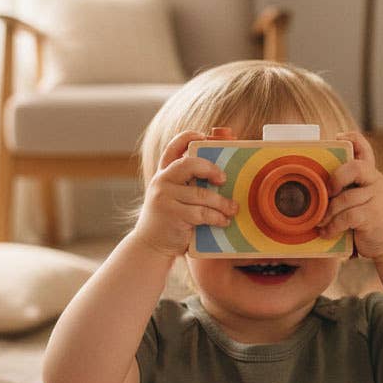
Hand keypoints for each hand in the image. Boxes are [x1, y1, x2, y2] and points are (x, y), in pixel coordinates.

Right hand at [130, 131, 238, 259]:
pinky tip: (223, 221)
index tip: (203, 136)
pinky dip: (217, 217)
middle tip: (223, 179)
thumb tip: (221, 177)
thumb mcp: (173, 198)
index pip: (173, 148)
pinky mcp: (172, 214)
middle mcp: (162, 181)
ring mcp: (165, 197)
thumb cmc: (169, 220)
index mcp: (163, 174)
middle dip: (210, 169)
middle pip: (188, 164)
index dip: (188, 137)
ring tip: (232, 208)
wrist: (150, 246)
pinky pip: (202, 213)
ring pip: (201, 193)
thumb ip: (187, 185)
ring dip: (222, 202)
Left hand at [316, 131, 382, 260]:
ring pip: (346, 198)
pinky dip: (334, 225)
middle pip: (356, 167)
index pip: (364, 149)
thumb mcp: (360, 200)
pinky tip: (328, 232)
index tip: (339, 137)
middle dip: (336, 178)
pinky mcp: (375, 215)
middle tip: (326, 193)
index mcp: (370, 174)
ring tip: (321, 222)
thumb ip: (347, 190)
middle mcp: (376, 181)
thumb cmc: (368, 220)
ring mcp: (378, 197)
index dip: (353, 139)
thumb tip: (315, 187)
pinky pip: (348, 216)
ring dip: (328, 212)